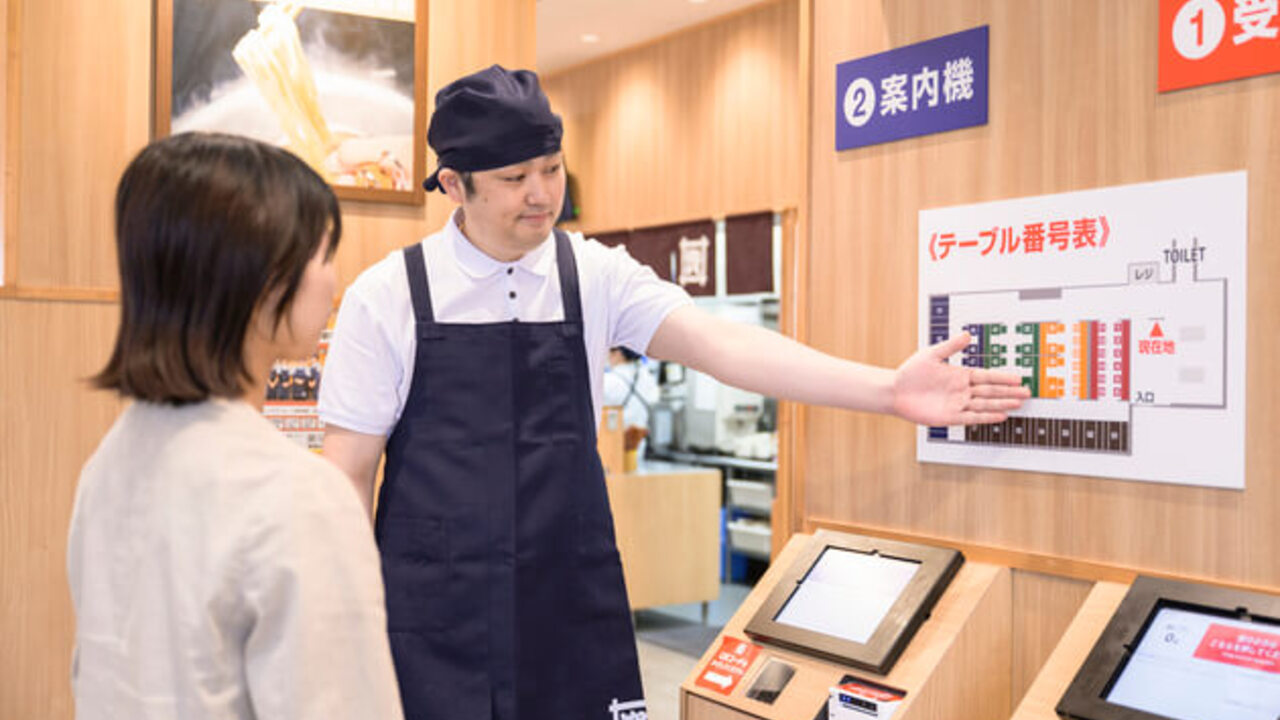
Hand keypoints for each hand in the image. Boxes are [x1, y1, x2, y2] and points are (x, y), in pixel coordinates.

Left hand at [891, 332, 1029, 425]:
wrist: (894, 391)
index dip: (1002, 378)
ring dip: (1001, 404)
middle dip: (1008, 392)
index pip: (986, 376)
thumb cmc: (910, 373)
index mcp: (959, 375)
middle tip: (1026, 392)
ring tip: (1018, 404)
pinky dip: (985, 417)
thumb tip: (967, 334)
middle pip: (990, 391)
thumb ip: (950, 346)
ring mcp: (956, 403)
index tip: (1018, 378)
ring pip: (984, 404)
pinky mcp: (949, 416)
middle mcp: (961, 390)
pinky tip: (999, 416)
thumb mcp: (931, 355)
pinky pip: (971, 417)